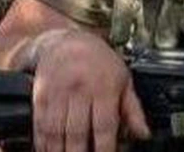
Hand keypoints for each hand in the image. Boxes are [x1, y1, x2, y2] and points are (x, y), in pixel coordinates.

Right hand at [30, 29, 149, 151]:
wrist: (68, 41)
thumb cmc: (100, 63)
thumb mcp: (123, 80)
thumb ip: (133, 110)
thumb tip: (143, 134)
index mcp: (104, 88)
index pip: (104, 125)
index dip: (105, 148)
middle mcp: (81, 90)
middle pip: (78, 132)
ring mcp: (59, 92)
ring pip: (56, 131)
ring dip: (59, 150)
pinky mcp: (41, 95)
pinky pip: (40, 124)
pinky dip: (41, 142)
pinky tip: (45, 150)